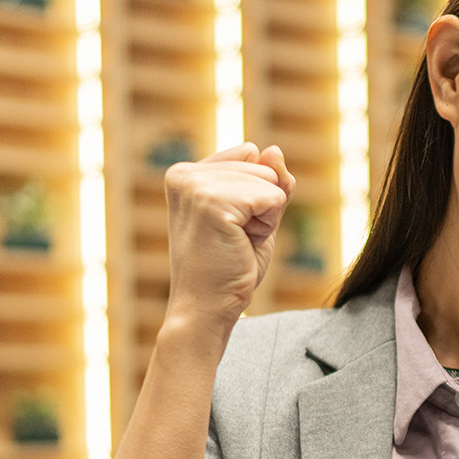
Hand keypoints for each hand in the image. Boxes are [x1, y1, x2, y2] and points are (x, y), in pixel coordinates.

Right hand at [161, 142, 295, 329]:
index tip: (231, 226)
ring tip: (234, 242)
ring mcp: (194, 185)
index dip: (257, 195)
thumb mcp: (256, 216)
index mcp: (186, 173)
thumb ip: (268, 182)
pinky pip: (271, 196)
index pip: (251, 155)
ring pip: (270, 181)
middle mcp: (184, 173)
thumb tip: (274, 149)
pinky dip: (267, 224)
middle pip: (263, 166)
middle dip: (263, 206)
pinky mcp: (210, 201)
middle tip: (234, 239)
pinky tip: (240, 244)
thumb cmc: (229, 268)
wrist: (207, 309)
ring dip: (265, 217)